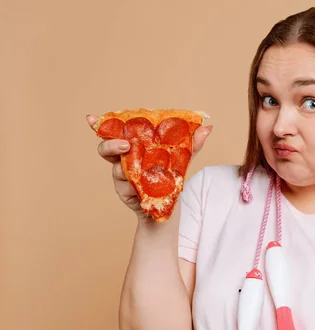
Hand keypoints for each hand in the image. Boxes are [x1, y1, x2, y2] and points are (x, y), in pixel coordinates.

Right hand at [86, 114, 212, 220]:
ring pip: (117, 168)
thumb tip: (208, 128)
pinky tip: (143, 191)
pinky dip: (134, 188)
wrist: (169, 212)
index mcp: (134, 148)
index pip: (116, 132)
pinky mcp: (125, 193)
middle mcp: (124, 160)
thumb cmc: (171, 182)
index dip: (101, 124)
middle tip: (125, 145)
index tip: (90, 117)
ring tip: (142, 172)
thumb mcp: (182, 161)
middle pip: (107, 148)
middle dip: (111, 144)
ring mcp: (122, 177)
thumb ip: (191, 145)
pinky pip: (125, 187)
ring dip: (128, 169)